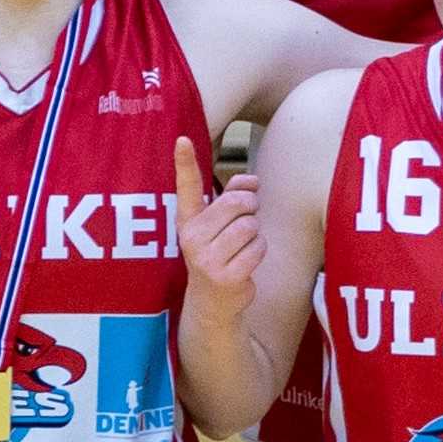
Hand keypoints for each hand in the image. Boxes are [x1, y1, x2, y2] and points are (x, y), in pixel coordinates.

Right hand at [173, 137, 264, 323]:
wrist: (213, 302)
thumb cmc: (221, 253)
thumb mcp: (220, 225)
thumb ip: (233, 197)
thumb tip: (251, 179)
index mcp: (189, 221)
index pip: (188, 187)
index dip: (184, 162)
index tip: (182, 139)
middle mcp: (192, 237)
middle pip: (237, 203)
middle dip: (251, 208)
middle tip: (245, 223)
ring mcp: (207, 258)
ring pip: (250, 226)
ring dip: (256, 234)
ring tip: (242, 248)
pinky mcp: (225, 275)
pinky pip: (258, 248)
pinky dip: (259, 252)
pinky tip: (246, 263)